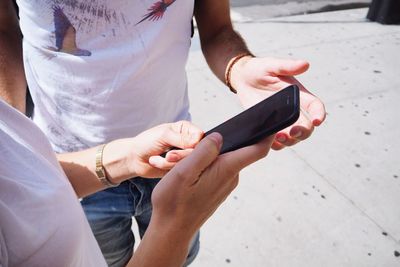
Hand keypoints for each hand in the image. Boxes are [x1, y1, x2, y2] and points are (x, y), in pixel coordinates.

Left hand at [105, 121, 203, 179]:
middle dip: (180, 156)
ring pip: (190, 164)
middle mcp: (188, 143)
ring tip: (157, 158)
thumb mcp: (163, 136)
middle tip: (168, 155)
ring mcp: (185, 156)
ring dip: (170, 163)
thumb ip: (181, 138)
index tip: (183, 147)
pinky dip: (167, 168)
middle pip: (198, 153)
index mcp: (186, 130)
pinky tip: (158, 163)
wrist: (134, 158)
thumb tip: (199, 141)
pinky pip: (182, 172)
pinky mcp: (181, 169)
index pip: (202, 137)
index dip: (195, 145)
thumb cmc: (146, 142)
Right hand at [150, 132, 274, 238]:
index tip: (273, 121)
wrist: (171, 230)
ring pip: (224, 161)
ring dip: (208, 156)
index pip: (257, 150)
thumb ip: (204, 151)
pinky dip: (205, 166)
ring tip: (182, 163)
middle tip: (191, 149)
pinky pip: (217, 171)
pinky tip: (187, 174)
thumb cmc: (174, 201)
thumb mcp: (184, 171)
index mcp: (226, 170)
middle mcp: (231, 178)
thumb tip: (220, 137)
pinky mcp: (218, 190)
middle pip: (237, 151)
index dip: (268, 135)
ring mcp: (225, 185)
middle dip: (220, 143)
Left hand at [230, 56, 325, 149]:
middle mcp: (293, 109)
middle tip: (294, 132)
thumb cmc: (260, 69)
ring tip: (280, 137)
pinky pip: (276, 142)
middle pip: (306, 126)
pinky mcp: (269, 126)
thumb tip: (305, 64)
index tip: (318, 121)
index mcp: (298, 94)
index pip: (315, 106)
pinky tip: (270, 142)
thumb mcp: (271, 65)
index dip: (319, 114)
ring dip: (290, 141)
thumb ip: (286, 66)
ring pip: (293, 137)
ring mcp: (281, 120)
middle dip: (304, 132)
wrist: (243, 78)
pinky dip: (276, 145)